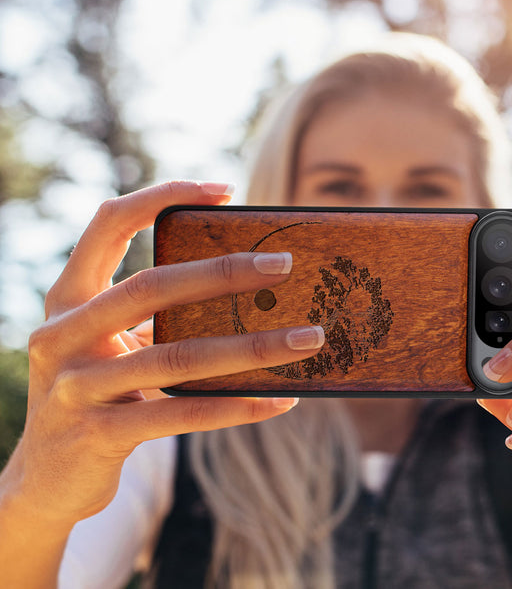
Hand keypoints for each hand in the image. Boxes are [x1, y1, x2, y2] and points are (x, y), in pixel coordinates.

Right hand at [3, 181, 324, 528]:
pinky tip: (280, 400)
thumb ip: (155, 315)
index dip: (162, 196)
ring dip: (253, 347)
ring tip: (308, 339)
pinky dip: (237, 406)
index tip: (224, 190)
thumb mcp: (111, 344)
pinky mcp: (99, 435)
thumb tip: (250, 290)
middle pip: (151, 286)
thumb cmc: (97, 392)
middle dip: (224, 272)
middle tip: (284, 264)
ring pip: (178, 356)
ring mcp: (76, 387)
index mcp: (68, 298)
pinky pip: (183, 413)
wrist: (46, 479)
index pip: (109, 223)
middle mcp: (62, 335)